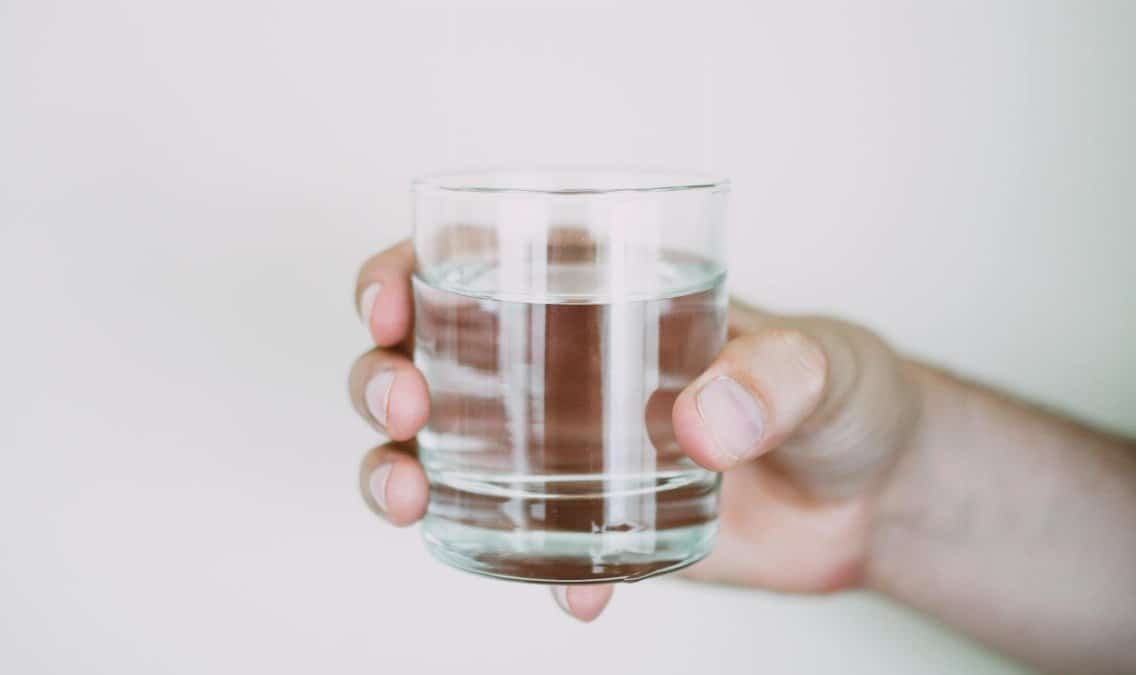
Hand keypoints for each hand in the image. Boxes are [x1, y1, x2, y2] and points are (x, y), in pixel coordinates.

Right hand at [349, 240, 921, 620]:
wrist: (874, 498)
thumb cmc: (843, 394)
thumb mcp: (821, 364)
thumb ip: (774, 376)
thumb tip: (705, 418)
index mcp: (599, 294)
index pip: (471, 262)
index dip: (402, 274)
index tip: (389, 305)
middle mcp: (561, 367)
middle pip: (424, 357)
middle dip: (381, 375)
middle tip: (404, 402)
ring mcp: (566, 449)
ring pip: (440, 452)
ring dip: (398, 470)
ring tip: (410, 497)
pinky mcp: (591, 521)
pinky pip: (524, 544)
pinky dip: (527, 570)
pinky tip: (570, 595)